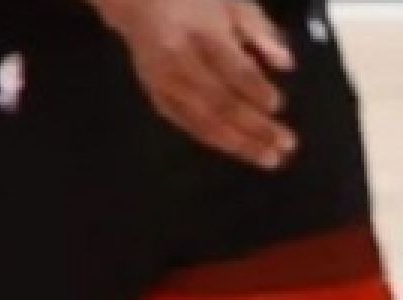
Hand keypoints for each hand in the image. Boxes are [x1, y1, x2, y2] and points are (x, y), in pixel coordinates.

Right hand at [97, 0, 296, 168]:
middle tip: (284, 145)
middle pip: (219, 102)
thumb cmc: (196, 1)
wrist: (140, 6)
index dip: (254, 89)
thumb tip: (286, 65)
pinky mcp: (157, 99)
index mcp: (201, 35)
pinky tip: (236, 149)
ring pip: (202, 121)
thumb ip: (260, 32)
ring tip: (267, 158)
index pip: (231, 68)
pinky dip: (213, 139)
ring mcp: (165, 86)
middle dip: (253, 127)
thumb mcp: (234, 4)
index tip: (278, 106)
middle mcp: (179, 65)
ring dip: (237, 142)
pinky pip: (186, 125)